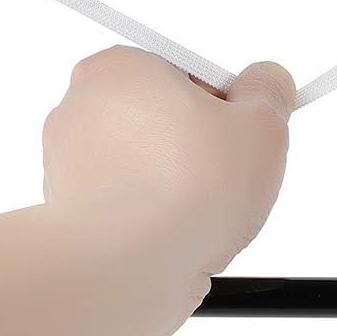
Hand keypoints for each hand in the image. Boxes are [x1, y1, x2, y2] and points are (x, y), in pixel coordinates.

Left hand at [43, 48, 294, 334]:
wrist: (125, 268)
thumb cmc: (184, 190)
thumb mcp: (261, 125)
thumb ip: (269, 92)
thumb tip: (268, 81)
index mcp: (119, 67)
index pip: (188, 73)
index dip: (225, 106)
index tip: (243, 133)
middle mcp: (80, 107)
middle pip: (164, 119)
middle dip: (199, 148)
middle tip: (226, 177)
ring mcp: (67, 162)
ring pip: (146, 167)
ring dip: (176, 186)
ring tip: (199, 214)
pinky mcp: (67, 211)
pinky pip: (125, 205)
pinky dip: (149, 218)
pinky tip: (171, 237)